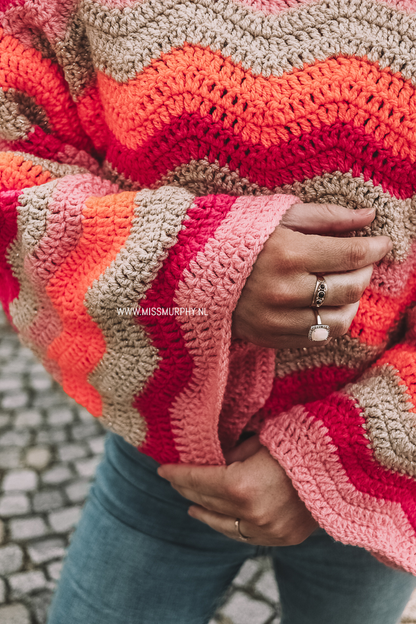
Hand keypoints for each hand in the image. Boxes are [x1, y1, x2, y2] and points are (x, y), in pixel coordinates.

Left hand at [158, 435, 317, 545]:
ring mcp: (268, 531)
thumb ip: (232, 453)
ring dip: (204, 512)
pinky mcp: (282, 538)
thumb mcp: (259, 439)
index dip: (178, 475)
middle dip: (187, 490)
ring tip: (190, 504)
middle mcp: (252, 514)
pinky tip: (219, 518)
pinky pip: (245, 535)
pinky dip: (228, 525)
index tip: (162, 469)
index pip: (198, 481)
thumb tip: (213, 459)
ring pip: (223, 525)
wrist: (345, 465)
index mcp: (242, 485)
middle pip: (207, 503)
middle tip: (174, 481)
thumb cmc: (300, 442)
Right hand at [232, 203, 392, 348]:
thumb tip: (369, 217)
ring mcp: (276, 319)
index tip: (382, 243)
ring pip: (338, 321)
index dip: (375, 248)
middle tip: (361, 260)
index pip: (351, 255)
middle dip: (365, 271)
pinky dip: (329, 322)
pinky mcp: (269, 337)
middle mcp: (284, 290)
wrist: (189, 268)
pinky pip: (316, 338)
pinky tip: (324, 304)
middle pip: (350, 288)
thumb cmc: (235, 235)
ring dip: (352, 302)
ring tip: (344, 285)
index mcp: (287, 253)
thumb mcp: (278, 216)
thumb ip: (326, 217)